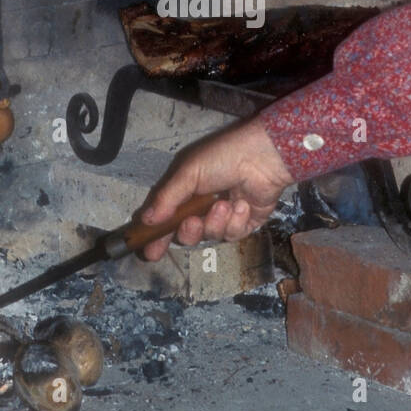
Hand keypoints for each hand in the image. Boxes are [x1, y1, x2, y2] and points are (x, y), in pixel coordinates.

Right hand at [139, 118, 294, 259]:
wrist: (263, 157)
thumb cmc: (223, 157)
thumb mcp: (189, 174)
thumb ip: (167, 199)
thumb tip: (146, 220)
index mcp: (187, 190)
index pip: (168, 218)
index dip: (158, 236)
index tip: (150, 253)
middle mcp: (204, 205)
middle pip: (188, 234)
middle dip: (189, 232)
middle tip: (194, 221)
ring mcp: (226, 215)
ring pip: (211, 235)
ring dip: (216, 222)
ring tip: (226, 203)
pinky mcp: (246, 222)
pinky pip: (233, 234)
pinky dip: (236, 221)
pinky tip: (242, 204)